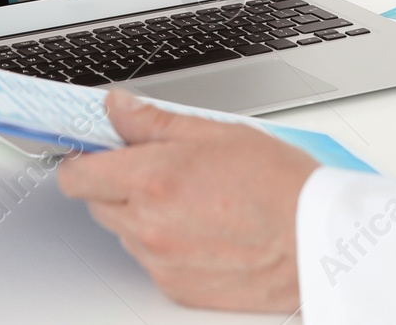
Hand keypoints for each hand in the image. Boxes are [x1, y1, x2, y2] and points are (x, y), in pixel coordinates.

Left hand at [57, 90, 319, 311]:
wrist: (317, 240)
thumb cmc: (281, 185)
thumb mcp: (219, 132)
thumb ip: (155, 121)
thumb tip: (119, 108)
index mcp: (153, 179)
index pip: (78, 174)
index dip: (83, 158)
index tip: (96, 149)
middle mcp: (148, 225)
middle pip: (96, 203)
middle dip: (116, 183)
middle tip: (157, 167)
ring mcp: (160, 261)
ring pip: (124, 232)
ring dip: (141, 213)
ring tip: (192, 198)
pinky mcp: (176, 288)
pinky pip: (151, 260)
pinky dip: (165, 243)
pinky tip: (203, 226)